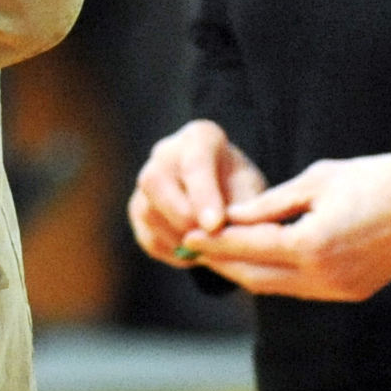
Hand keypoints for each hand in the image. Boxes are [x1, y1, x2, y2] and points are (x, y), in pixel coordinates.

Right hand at [128, 118, 267, 265]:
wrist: (226, 194)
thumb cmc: (241, 187)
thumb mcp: (252, 190)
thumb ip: (241, 208)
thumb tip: (223, 233)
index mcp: (199, 137)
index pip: (194, 161)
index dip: (203, 196)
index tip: (215, 225)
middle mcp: (165, 152)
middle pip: (155, 181)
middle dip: (182, 217)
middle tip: (209, 240)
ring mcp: (147, 181)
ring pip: (148, 212)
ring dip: (179, 239)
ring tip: (210, 248)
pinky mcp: (138, 210)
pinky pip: (148, 237)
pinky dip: (174, 253)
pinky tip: (196, 252)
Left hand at [190, 152, 390, 302]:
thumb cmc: (377, 179)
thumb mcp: (319, 179)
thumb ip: (272, 203)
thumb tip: (233, 216)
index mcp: (311, 245)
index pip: (247, 248)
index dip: (214, 242)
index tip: (186, 235)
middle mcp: (322, 276)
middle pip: (255, 277)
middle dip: (222, 263)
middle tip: (193, 249)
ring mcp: (337, 289)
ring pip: (275, 288)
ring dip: (245, 272)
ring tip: (218, 255)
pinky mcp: (350, 292)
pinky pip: (299, 289)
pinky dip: (274, 277)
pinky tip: (259, 261)